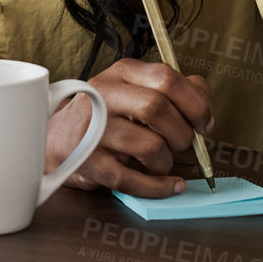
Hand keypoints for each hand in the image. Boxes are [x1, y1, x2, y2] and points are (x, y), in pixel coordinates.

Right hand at [45, 58, 213, 197]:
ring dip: (166, 160)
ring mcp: (94, 130)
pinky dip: (159, 187)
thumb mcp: (136, 90)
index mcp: (122, 74)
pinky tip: (170, 185)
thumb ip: (173, 88)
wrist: (58, 139)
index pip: (167, 78)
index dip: (195, 103)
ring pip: (149, 146)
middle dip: (181, 133)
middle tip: (182, 143)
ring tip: (161, 161)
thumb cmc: (108, 115)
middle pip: (157, 108)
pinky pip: (133, 181)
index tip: (204, 123)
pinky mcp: (89, 163)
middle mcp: (104, 96)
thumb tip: (203, 99)